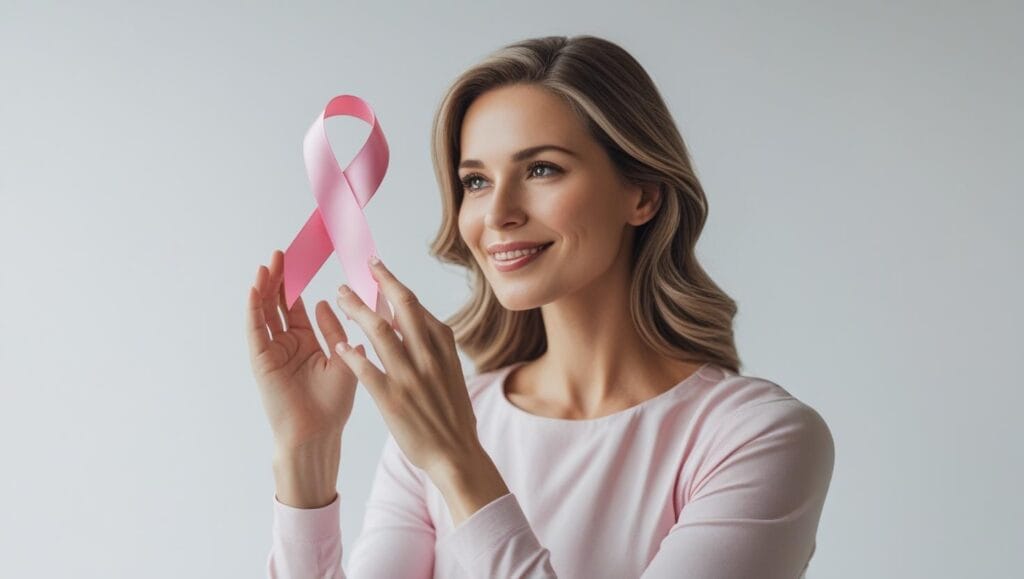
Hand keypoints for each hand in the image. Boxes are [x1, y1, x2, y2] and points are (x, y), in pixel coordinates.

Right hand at [246, 249, 362, 450]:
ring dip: (265, 288)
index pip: (297, 308)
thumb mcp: (343, 360)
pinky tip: (256, 288)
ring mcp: (273, 352)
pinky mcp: (262, 360)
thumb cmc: (333, 406)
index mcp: (307, 344)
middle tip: (280, 254)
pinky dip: (254, 308)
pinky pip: (256, 330)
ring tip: (267, 264)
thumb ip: (336, 332)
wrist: (318, 433)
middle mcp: (287, 345)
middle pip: (278, 305)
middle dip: (279, 280)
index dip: (297, 285)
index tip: (300, 261)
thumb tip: (329, 302)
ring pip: (265, 313)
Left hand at [333, 256, 479, 478]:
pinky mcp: (392, 399)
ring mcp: (410, 376)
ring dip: (357, 309)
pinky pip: (366, 370)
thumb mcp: (451, 372)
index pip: (415, 305)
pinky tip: (338, 344)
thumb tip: (414, 321)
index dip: (393, 284)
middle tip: (359, 269)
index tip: (378, 270)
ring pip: (379, 332)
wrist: (457, 454)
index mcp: (443, 347)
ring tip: (341, 296)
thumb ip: (433, 347)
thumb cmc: (453, 415)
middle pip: (400, 307)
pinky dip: (351, 355)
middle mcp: (428, 356)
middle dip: (377, 283)